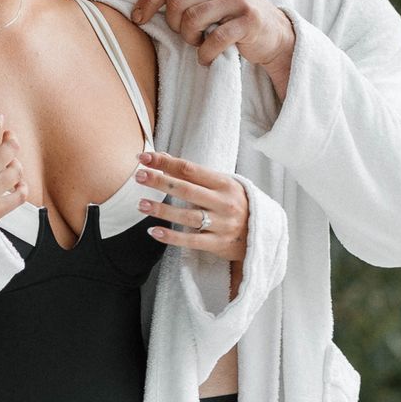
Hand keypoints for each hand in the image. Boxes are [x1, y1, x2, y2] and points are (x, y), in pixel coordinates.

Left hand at [130, 0, 295, 93]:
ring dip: (190, 39)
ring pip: (192, 19)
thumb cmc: (230, 16)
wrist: (274, 33)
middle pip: (177, 0)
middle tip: (186, 35)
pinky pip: (215, 38)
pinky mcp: (250, 19)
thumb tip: (139, 7)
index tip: (137, 20)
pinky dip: (206, 54)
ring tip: (199, 43)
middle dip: (174, 25)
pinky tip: (207, 58)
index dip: (148, 1)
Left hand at [137, 149, 250, 265]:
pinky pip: (191, 240)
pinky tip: (153, 231)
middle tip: (139, 176)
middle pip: (187, 190)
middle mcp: (224, 203)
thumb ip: (194, 174)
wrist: (261, 234)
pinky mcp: (217, 243)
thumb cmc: (236, 204)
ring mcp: (221, 224)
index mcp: (225, 184)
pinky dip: (171, 236)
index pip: (190, 169)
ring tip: (141, 204)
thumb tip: (163, 158)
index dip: (166, 162)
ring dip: (162, 209)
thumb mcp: (221, 185)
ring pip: (187, 216)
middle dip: (160, 181)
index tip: (145, 158)